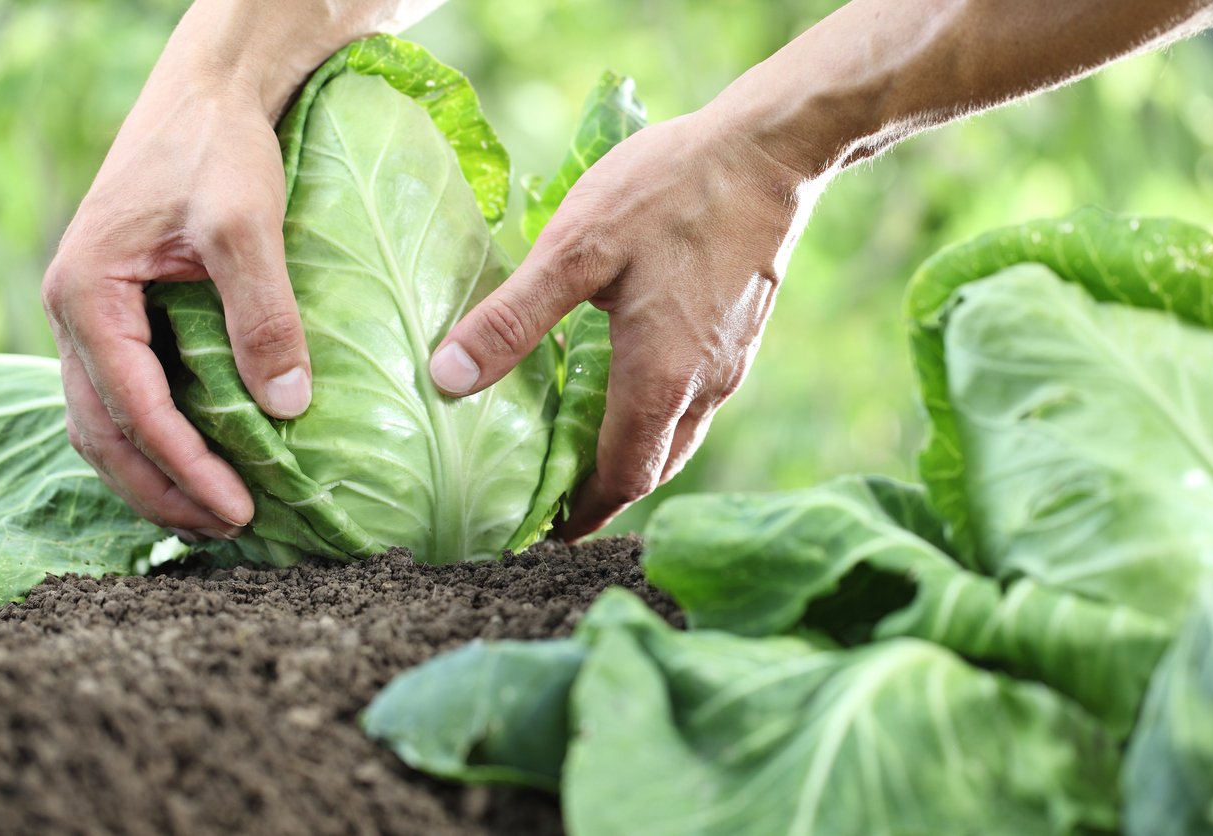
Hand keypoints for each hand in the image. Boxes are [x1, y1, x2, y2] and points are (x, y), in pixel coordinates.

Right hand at [41, 76, 310, 542]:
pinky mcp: (127, 314)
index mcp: (89, 295)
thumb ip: (263, 315)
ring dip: (157, 474)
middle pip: (106, 433)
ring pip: (110, 422)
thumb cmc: (218, 150)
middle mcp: (78, 313)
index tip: (239, 510)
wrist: (209, 97)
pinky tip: (205, 459)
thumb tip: (287, 407)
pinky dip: (161, 438)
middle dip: (164, 490)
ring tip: (216, 514)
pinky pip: (130, 395)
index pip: (134, 411)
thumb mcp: (245, 226)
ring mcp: (97, 316)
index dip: (185, 469)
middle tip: (229, 530)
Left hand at [430, 107, 813, 539]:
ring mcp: (731, 361)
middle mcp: (704, 385)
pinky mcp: (742, 332)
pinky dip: (661, 417)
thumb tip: (444, 378)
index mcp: (660, 379)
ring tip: (589, 452)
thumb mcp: (574, 250)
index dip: (584, 513)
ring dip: (637, 455)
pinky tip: (633, 385)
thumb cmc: (669, 193)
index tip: (548, 533)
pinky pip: (698, 400)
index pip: (622, 477)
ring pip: (681, 434)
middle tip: (560, 500)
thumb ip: (511, 319)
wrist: (768, 149)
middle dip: (608, 492)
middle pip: (655, 466)